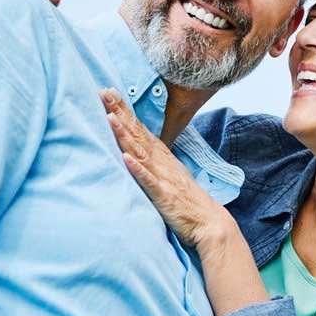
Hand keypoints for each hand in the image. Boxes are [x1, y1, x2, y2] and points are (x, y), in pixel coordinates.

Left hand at [100, 88, 239, 248]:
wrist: (211, 223)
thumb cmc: (189, 203)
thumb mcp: (171, 177)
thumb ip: (155, 164)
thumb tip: (137, 152)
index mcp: (164, 159)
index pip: (141, 130)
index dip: (125, 112)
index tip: (111, 93)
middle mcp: (163, 164)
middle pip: (138, 134)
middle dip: (121, 113)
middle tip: (105, 92)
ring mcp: (164, 178)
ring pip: (141, 153)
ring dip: (125, 135)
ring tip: (110, 118)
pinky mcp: (164, 196)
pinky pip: (149, 181)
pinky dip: (138, 169)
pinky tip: (126, 158)